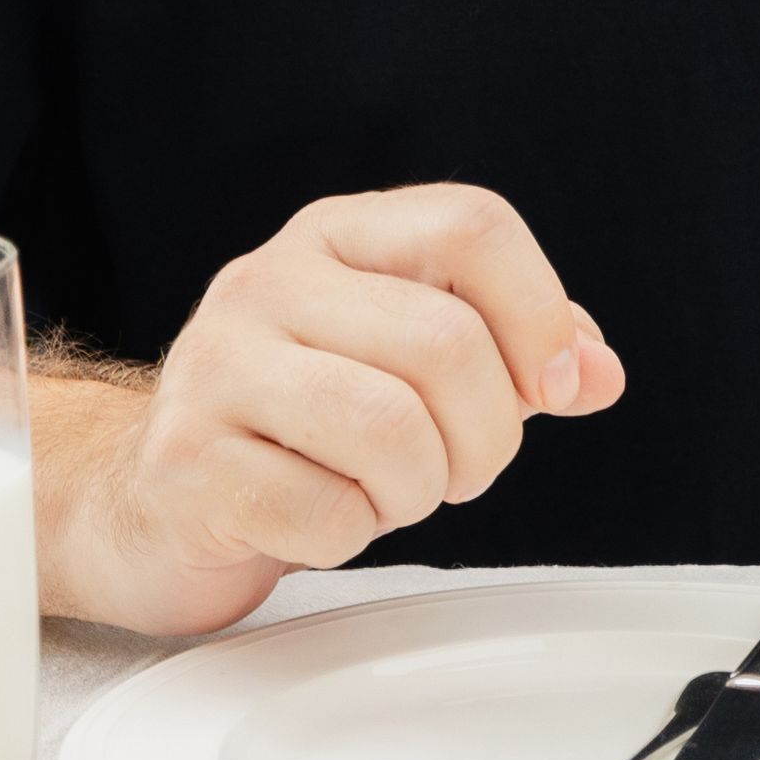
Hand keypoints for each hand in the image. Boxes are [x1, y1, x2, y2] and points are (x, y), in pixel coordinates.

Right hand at [45, 184, 623, 634]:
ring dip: (422, 489)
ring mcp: (214, 366)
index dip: (541, 313)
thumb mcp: (417, 363)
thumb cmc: (306, 427)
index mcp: (337, 236)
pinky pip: (329, 512)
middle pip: (445, 343)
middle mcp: (267, 282)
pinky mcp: (185, 461)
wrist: (161, 500)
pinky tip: (320, 517)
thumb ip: (519, 352)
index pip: (471, 225)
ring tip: (392, 492)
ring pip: (391, 429)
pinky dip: (353, 534)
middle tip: (462, 468)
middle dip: (488, 435)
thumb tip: (597, 372)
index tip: (560, 386)